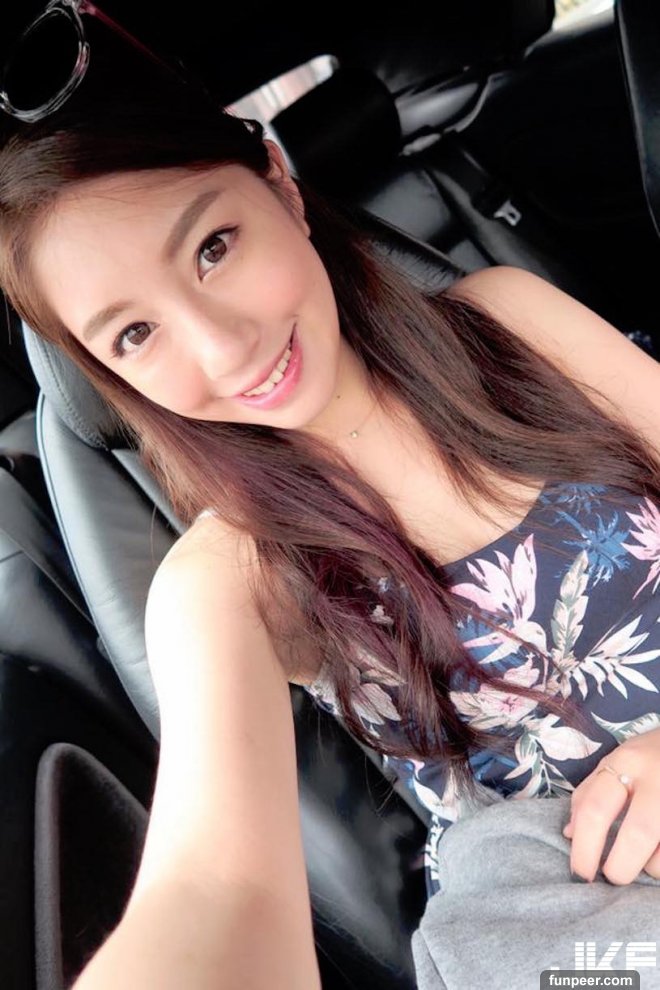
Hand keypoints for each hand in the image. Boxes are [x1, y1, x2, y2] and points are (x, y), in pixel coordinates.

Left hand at [562, 727, 659, 884]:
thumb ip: (591, 793)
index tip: (579, 874)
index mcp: (627, 762)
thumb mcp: (618, 760)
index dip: (584, 849)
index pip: (596, 809)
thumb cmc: (652, 755)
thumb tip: (571, 834)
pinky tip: (658, 853)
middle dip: (620, 868)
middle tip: (612, 877)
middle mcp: (658, 779)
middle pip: (638, 834)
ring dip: (650, 867)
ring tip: (646, 859)